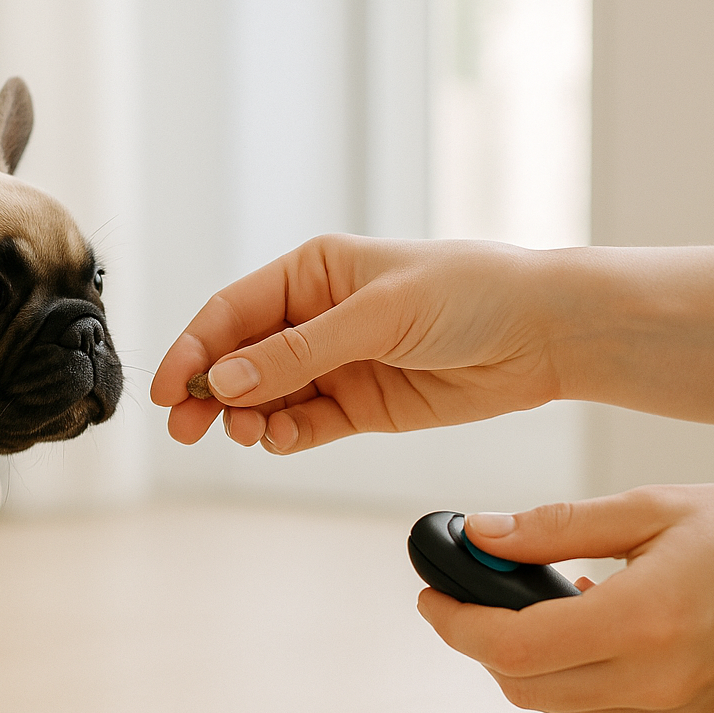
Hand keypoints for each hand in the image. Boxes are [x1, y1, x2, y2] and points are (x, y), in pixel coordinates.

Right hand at [150, 234, 568, 449]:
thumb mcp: (377, 314)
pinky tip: (281, 439)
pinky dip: (285, 436)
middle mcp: (314, 317)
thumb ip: (298, 352)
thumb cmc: (470, 293)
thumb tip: (225, 380)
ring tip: (248, 433)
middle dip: (209, 393)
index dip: (193, 349)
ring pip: (266, 398)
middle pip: (239, 360)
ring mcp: (335, 363)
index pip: (231, 312)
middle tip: (186, 429)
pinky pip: (304, 425)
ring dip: (247, 418)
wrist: (545, 334)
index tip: (168, 391)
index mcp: (311, 273)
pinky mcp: (360, 406)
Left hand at [418, 483, 713, 712]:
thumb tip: (482, 533)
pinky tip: (585, 624)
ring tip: (532, 603)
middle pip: (523, 686)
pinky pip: (598, 709)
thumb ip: (556, 525)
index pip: (514, 647)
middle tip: (467, 597)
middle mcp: (660, 681)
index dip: (457, 624)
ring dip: (524, 660)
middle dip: (480, 642)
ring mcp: (675, 712)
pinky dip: (570, 673)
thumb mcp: (652, 508)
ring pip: (556, 703)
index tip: (434, 598)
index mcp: (648, 623)